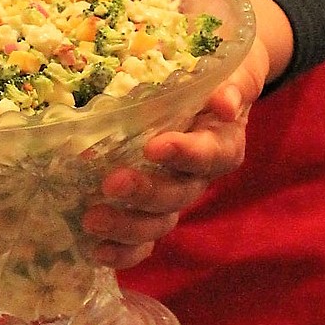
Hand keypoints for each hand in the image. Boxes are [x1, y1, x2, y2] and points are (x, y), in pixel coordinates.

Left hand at [80, 37, 270, 269]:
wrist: (220, 90)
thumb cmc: (221, 75)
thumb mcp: (232, 72)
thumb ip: (231, 86)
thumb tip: (224, 102)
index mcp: (222, 144)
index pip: (208, 155)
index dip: (182, 154)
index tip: (153, 147)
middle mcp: (200, 177)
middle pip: (178, 195)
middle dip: (145, 193)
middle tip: (111, 183)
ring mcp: (177, 196)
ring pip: (160, 222)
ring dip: (127, 226)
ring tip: (92, 220)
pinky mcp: (155, 209)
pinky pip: (145, 239)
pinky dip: (124, 251)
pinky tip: (95, 251)